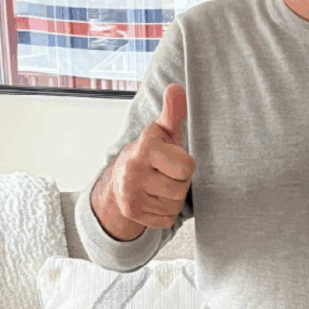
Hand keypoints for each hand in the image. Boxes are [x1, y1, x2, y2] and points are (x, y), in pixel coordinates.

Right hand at [92, 84, 195, 239]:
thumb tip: (176, 88)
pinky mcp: (132, 213)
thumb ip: (173, 111)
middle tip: (166, 173)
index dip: (185, 164)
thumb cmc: (153, 151)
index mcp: (145, 148)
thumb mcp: (164, 131)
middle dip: (179, 182)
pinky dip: (165, 212)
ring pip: (174, 206)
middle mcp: (132, 171)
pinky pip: (166, 220)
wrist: (121, 178)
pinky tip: (154, 198)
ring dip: (173, 198)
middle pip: (181, 189)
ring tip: (160, 184)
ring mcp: (129, 195)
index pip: (187, 168)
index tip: (172, 158)